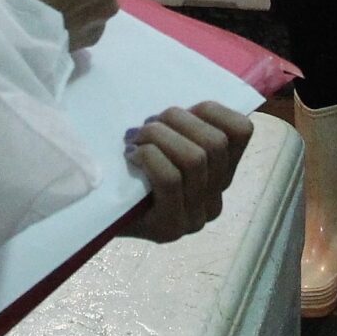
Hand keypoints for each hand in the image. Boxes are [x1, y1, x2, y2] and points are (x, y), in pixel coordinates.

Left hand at [121, 104, 255, 242]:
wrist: (94, 213)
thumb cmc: (130, 169)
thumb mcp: (164, 141)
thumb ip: (183, 126)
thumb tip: (189, 107)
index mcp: (221, 173)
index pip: (241, 130)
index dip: (212, 110)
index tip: (179, 111)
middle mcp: (215, 199)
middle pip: (216, 143)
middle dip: (177, 120)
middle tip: (148, 123)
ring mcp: (195, 218)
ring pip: (194, 159)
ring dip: (159, 137)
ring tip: (135, 138)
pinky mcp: (171, 228)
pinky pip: (170, 179)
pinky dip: (149, 157)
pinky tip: (131, 156)